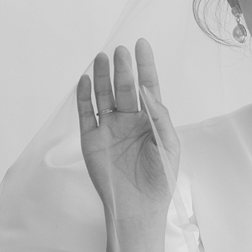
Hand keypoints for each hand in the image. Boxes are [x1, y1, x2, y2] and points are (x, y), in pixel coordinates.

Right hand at [77, 39, 179, 223]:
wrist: (138, 207)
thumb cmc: (159, 179)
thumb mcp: (168, 145)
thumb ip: (159, 117)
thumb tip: (147, 90)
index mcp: (151, 120)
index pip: (147, 87)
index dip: (145, 66)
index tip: (141, 44)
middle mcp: (129, 121)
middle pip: (124, 88)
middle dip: (123, 69)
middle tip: (120, 51)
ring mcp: (109, 128)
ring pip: (104, 96)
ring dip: (102, 77)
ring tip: (102, 58)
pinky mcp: (92, 140)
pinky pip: (86, 114)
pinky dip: (84, 97)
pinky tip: (86, 80)